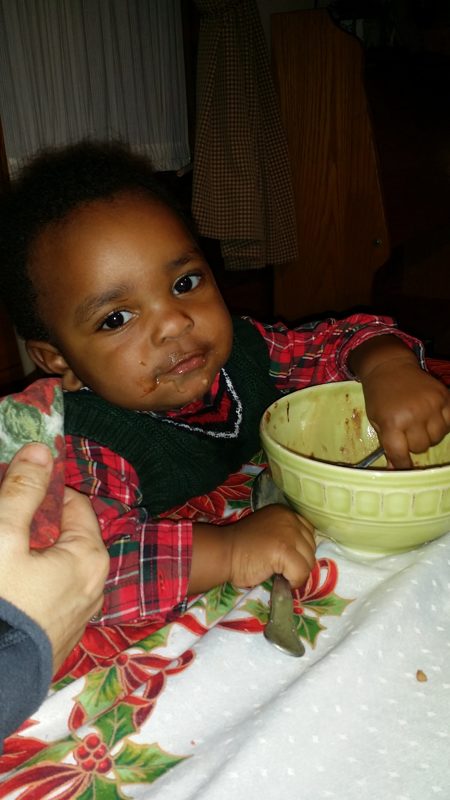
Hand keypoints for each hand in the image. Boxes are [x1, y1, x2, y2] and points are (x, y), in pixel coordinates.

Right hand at [0, 443, 107, 671]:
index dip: (44, 490)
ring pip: (55, 566)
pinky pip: (47, 594)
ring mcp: (77, 616)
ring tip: (3, 551)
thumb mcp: (6, 538)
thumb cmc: (2, 602)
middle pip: (65, 536)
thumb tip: (42, 449)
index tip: (15, 485)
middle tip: (4, 518)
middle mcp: (93, 585)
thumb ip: (23, 491)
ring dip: (28, 552)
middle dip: (33, 522)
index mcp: (89, 557)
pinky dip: (29, 582)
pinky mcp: (57, 638)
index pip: (74, 504)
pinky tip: (6, 586)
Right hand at [227, 505, 315, 588]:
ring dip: (296, 573)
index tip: (286, 559)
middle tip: (281, 568)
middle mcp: (289, 519)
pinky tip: (279, 579)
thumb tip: (304, 556)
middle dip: (299, 561)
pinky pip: (301, 573)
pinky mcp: (285, 550)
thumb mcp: (269, 532)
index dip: (299, 550)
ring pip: (308, 562)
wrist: (223, 553)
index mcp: (285, 513)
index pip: (308, 533)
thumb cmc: (241, 547)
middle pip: (311, 547)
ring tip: (278, 574)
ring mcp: (288, 533)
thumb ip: (286, 535)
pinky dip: (293, 582)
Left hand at [362, 357, 449, 468]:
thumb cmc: (379, 395)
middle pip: (421, 447)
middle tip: (407, 432)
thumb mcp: (376, 420)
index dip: (402, 464)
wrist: (389, 366)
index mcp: (392, 422)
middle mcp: (413, 415)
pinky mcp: (444, 396)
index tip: (403, 467)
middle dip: (414, 444)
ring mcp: (431, 405)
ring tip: (419, 423)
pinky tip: (432, 417)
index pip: (401, 454)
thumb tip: (395, 469)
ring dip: (428, 435)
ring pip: (437, 437)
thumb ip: (387, 444)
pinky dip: (442, 424)